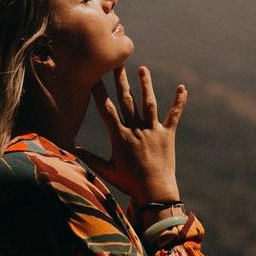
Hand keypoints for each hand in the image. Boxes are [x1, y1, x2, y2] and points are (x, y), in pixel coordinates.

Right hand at [76, 65, 186, 206]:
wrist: (155, 193)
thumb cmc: (129, 183)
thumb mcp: (107, 171)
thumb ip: (90, 158)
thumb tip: (73, 150)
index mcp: (119, 137)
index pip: (106, 110)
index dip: (99, 92)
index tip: (93, 76)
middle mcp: (136, 129)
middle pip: (127, 100)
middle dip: (120, 80)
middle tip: (117, 62)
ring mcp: (152, 131)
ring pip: (148, 103)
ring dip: (146, 85)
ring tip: (142, 68)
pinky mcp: (167, 135)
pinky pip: (174, 116)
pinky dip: (178, 102)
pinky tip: (183, 88)